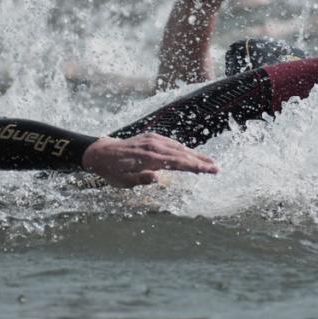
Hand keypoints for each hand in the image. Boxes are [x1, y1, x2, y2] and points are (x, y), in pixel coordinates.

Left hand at [81, 133, 218, 187]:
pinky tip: (190, 154)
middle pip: (183, 153)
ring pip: (179, 147)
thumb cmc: (112, 171)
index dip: (196, 166)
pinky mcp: (151, 137)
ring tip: (209, 162)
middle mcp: (153, 146)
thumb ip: (140, 179)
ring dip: (195, 154)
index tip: (210, 170)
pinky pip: (171, 143)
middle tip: (217, 167)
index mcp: (149, 158)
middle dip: (201, 160)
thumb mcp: (122, 181)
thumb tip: (157, 178)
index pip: (178, 162)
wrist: (100, 152)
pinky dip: (183, 149)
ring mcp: (153, 139)